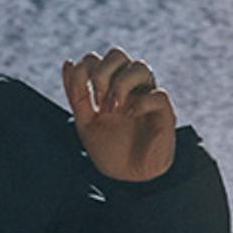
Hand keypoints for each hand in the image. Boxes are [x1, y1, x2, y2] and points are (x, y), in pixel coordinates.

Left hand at [62, 47, 177, 183]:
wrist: (130, 179)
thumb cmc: (109, 149)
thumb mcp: (85, 123)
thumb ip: (76, 94)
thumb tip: (68, 62)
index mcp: (108, 86)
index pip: (95, 59)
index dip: (84, 72)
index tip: (84, 100)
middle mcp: (129, 85)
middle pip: (116, 54)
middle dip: (101, 74)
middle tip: (98, 104)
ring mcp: (147, 95)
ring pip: (140, 66)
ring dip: (120, 86)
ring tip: (113, 111)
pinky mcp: (164, 112)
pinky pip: (157, 94)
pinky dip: (140, 103)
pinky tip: (130, 116)